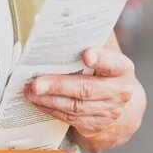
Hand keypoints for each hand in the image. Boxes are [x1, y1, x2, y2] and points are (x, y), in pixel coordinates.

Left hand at [25, 47, 141, 152]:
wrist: (118, 103)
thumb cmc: (104, 71)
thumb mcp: (105, 56)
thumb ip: (90, 43)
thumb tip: (62, 27)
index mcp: (122, 70)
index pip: (113, 63)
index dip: (101, 59)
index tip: (86, 54)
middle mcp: (118, 92)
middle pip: (86, 89)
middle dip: (59, 86)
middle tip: (36, 83)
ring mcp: (107, 111)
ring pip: (74, 107)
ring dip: (49, 100)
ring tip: (30, 91)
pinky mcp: (94, 125)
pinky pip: (69, 118)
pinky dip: (50, 109)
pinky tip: (37, 101)